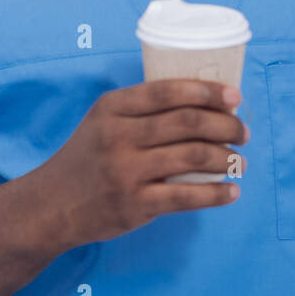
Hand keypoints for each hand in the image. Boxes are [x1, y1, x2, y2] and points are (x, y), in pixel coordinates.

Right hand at [39, 79, 247, 247]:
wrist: (51, 205)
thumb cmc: (88, 157)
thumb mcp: (104, 121)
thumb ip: (143, 110)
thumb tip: (206, 104)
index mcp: (113, 107)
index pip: (168, 91)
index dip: (207, 91)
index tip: (235, 97)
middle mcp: (118, 135)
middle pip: (188, 122)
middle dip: (226, 125)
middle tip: (243, 131)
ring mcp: (126, 171)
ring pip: (193, 156)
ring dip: (226, 157)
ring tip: (240, 161)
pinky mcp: (134, 205)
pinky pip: (186, 196)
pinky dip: (216, 193)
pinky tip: (232, 192)